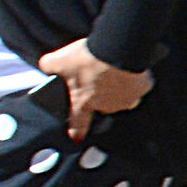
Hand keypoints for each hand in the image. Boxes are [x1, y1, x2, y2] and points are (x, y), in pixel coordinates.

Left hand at [38, 38, 152, 143]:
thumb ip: (48, 66)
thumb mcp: (60, 59)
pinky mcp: (141, 88)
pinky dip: (134, 78)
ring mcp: (126, 99)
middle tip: (97, 75)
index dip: (76, 132)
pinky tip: (129, 68)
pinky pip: (138, 85)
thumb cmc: (90, 58)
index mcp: (84, 103)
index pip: (78, 124)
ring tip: (113, 70)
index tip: (76, 138)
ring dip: (117, 87)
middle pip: (101, 104)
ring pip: (120, 97)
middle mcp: (106, 106)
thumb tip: (45, 66)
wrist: (119, 48)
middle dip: (98, 93)